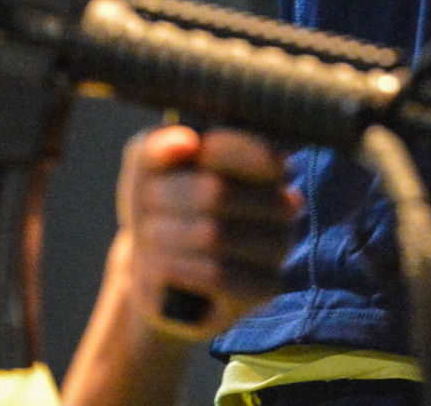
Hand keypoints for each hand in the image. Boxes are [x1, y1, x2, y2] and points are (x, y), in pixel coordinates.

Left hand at [115, 125, 299, 338]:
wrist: (155, 274)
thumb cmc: (159, 211)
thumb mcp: (147, 171)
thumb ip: (158, 146)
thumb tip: (186, 143)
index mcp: (266, 164)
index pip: (259, 152)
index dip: (216, 151)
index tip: (183, 159)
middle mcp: (284, 202)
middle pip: (217, 193)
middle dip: (165, 199)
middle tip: (147, 208)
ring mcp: (279, 246)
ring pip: (213, 236)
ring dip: (164, 237)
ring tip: (150, 239)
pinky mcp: (268, 287)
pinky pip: (218, 276)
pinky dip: (178, 269)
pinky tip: (162, 266)